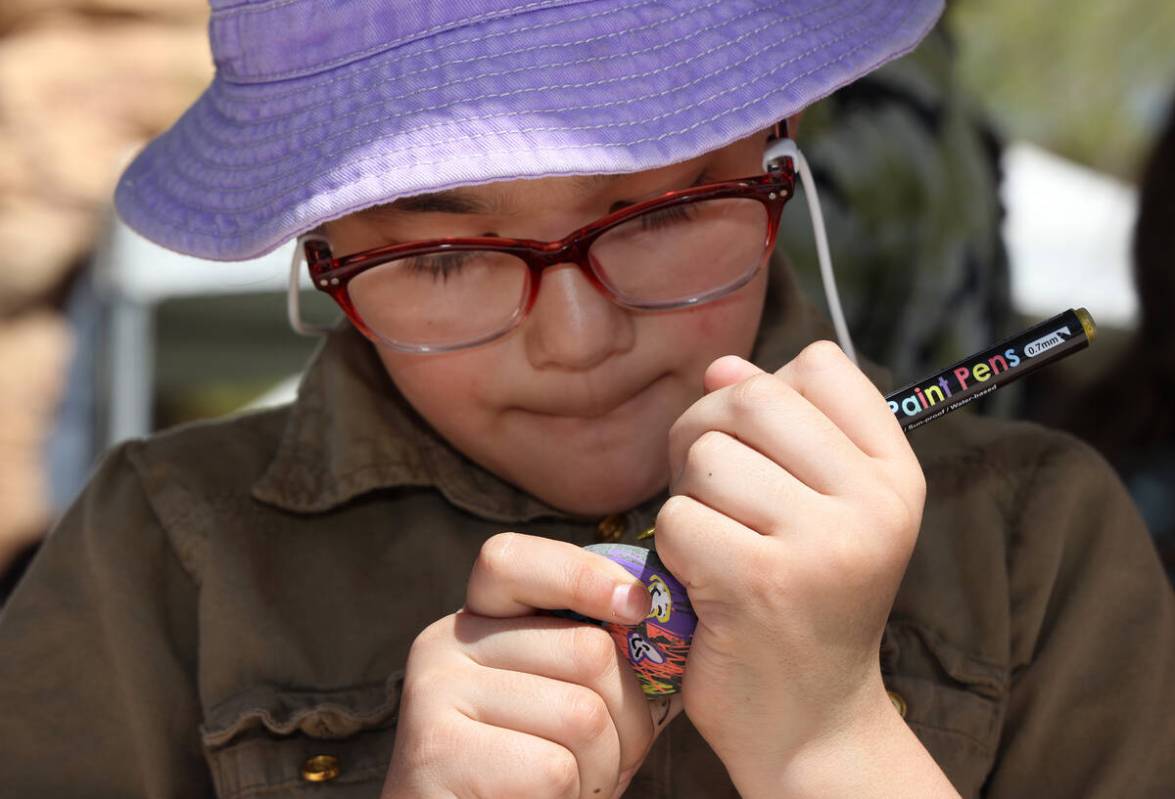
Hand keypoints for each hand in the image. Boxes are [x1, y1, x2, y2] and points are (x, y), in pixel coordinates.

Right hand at [382, 533, 677, 798]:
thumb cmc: (534, 777)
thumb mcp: (564, 698)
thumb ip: (592, 654)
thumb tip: (665, 609)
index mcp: (474, 620)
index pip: (511, 560)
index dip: (582, 574)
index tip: (637, 606)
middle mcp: (444, 646)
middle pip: (586, 650)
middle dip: (628, 718)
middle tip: (609, 760)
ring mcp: (433, 696)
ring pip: (582, 715)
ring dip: (603, 769)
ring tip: (576, 788)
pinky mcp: (436, 752)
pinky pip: (554, 768)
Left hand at [653, 342, 925, 792]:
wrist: (810, 719)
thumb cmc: (804, 601)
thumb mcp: (822, 507)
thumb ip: (781, 428)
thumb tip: (721, 366)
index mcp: (896, 475)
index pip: (819, 363)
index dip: (765, 391)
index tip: (760, 448)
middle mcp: (873, 503)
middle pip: (751, 397)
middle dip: (707, 434)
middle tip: (715, 494)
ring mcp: (820, 544)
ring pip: (706, 457)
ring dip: (689, 498)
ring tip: (717, 543)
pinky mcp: (757, 583)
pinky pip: (677, 518)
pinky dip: (672, 549)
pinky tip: (703, 583)